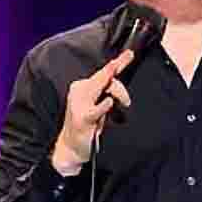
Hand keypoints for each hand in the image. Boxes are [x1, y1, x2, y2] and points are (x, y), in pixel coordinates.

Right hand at [51, 50, 133, 174]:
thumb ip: (110, 91)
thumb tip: (122, 79)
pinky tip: (109, 102)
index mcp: (84, 87)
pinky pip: (96, 109)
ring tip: (125, 102)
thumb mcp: (101, 105)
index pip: (103, 73)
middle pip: (103, 77)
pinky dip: (104, 105)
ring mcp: (79, 104)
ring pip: (100, 87)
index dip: (118, 62)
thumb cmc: (89, 124)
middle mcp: (80, 91)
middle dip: (118, 68)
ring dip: (117, 92)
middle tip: (130, 57)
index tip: (130, 53)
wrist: (71, 147)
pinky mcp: (82, 118)